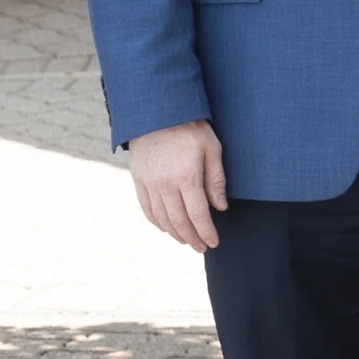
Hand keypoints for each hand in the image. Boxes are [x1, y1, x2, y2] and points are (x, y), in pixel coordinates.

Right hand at [127, 119, 228, 251]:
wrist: (157, 110)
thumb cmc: (190, 127)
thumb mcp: (212, 148)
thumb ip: (216, 180)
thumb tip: (220, 207)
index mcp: (186, 176)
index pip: (198, 214)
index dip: (206, 232)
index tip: (213, 242)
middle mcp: (165, 184)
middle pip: (179, 221)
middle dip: (192, 238)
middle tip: (201, 247)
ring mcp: (149, 183)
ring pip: (161, 219)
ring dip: (174, 233)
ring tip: (186, 240)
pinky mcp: (138, 179)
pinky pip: (146, 208)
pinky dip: (157, 222)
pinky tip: (166, 227)